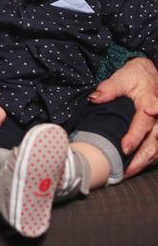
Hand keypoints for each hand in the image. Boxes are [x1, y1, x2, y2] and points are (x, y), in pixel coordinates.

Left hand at [89, 57, 157, 176]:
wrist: (149, 73)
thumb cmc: (135, 76)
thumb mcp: (121, 78)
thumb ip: (108, 88)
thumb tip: (95, 98)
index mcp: (149, 103)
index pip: (143, 123)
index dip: (135, 137)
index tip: (124, 148)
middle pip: (154, 142)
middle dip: (141, 158)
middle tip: (126, 170)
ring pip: (157, 148)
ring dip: (144, 162)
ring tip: (128, 173)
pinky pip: (157, 148)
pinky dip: (147, 159)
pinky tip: (135, 167)